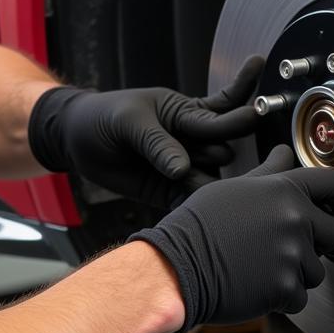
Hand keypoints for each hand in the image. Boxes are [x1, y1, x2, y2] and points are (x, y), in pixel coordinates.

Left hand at [27, 56, 264, 207]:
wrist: (76, 138)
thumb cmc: (105, 116)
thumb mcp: (129, 120)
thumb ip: (157, 142)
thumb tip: (182, 168)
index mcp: (186, 113)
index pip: (220, 115)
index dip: (239, 116)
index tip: (257, 115)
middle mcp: (192, 141)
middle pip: (224, 149)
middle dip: (233, 154)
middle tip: (245, 161)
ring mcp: (183, 167)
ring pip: (213, 179)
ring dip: (221, 186)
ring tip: (231, 193)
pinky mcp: (170, 192)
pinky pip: (191, 201)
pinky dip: (200, 209)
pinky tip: (213, 220)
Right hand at [129, 145, 333, 330]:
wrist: (176, 268)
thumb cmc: (197, 228)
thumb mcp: (232, 189)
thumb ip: (268, 173)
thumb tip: (284, 155)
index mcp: (283, 190)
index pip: (332, 185)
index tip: (331, 205)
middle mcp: (293, 219)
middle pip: (333, 232)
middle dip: (314, 241)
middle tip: (281, 244)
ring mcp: (291, 254)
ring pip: (316, 269)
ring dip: (295, 272)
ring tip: (261, 266)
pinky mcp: (285, 287)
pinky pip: (299, 296)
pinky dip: (282, 297)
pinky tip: (256, 284)